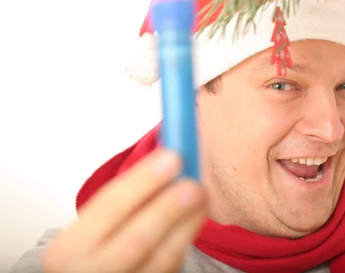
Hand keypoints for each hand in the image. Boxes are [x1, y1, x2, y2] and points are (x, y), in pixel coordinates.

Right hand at [42, 149, 206, 272]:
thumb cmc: (96, 249)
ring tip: (203, 196)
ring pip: (162, 259)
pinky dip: (186, 242)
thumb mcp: (92, 229)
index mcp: (68, 249)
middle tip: (194, 184)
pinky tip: (195, 219)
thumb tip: (169, 156)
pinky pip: (171, 268)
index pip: (108, 208)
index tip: (173, 156)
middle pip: (136, 240)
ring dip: (188, 224)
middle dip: (169, 209)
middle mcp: (92, 272)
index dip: (143, 180)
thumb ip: (125, 199)